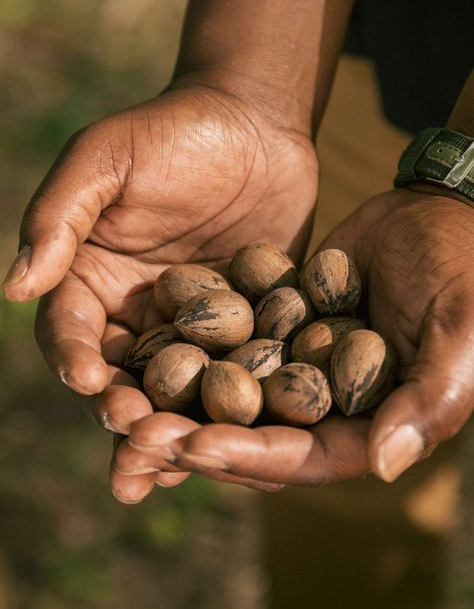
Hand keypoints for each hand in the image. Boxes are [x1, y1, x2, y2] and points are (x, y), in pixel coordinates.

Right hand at [2, 79, 317, 500]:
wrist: (255, 123)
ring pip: (178, 388)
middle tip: (139, 440)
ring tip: (180, 464)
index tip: (88, 379)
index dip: (75, 356)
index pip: (73, 329)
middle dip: (127, 411)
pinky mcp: (247, 328)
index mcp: (94, 280)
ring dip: (177, 427)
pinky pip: (238, 372)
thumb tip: (15, 288)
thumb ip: (59, 219)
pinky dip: (238, 406)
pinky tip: (245, 440)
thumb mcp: (104, 159)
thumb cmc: (173, 131)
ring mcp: (194, 327)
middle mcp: (138, 313)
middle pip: (124, 375)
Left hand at [121, 188, 472, 498]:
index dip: (248, 457)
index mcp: (367, 424)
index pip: (302, 457)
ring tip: (124, 396)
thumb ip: (429, 400)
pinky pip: (227, 339)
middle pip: (252, 435)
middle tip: (136, 432)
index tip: (194, 447)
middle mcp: (323, 403)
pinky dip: (191, 343)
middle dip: (195, 437)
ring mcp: (294, 362)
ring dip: (180, 398)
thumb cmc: (465, 271)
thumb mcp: (461, 334)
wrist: (436, 210)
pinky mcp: (275, 322)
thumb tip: (382, 466)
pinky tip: (146, 338)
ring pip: (229, 391)